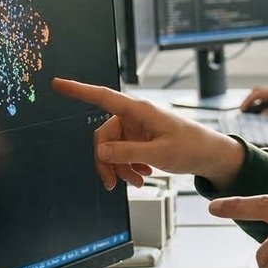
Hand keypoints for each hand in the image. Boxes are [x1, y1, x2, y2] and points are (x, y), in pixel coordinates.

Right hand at [50, 78, 246, 188]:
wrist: (211, 156)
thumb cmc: (192, 147)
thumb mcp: (160, 154)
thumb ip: (129, 153)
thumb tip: (102, 152)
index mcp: (139, 110)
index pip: (103, 97)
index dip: (78, 90)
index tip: (57, 83)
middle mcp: (135, 116)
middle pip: (103, 136)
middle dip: (106, 161)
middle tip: (113, 184)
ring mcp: (137, 129)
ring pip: (112, 149)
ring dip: (119, 168)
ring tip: (136, 183)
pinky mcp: (140, 140)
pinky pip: (122, 153)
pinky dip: (128, 168)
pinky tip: (142, 176)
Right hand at [240, 84, 267, 120]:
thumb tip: (260, 116)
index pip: (258, 93)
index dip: (248, 100)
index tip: (242, 109)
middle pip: (258, 92)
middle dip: (249, 101)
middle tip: (244, 111)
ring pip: (262, 97)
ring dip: (255, 104)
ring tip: (250, 115)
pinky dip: (262, 107)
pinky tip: (261, 115)